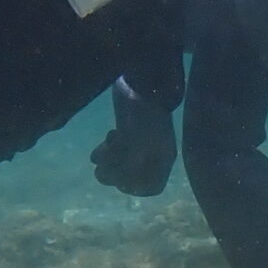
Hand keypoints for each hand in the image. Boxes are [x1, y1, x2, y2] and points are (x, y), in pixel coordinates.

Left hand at [89, 79, 176, 195]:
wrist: (140, 80)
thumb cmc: (144, 115)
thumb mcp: (140, 145)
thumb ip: (132, 168)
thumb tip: (121, 185)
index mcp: (163, 157)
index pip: (152, 187)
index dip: (135, 187)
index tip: (122, 179)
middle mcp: (153, 152)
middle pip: (131, 177)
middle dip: (115, 172)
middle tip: (108, 161)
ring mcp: (139, 141)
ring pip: (118, 164)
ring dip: (107, 161)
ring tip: (104, 148)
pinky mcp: (126, 129)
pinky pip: (113, 149)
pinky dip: (106, 148)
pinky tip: (108, 137)